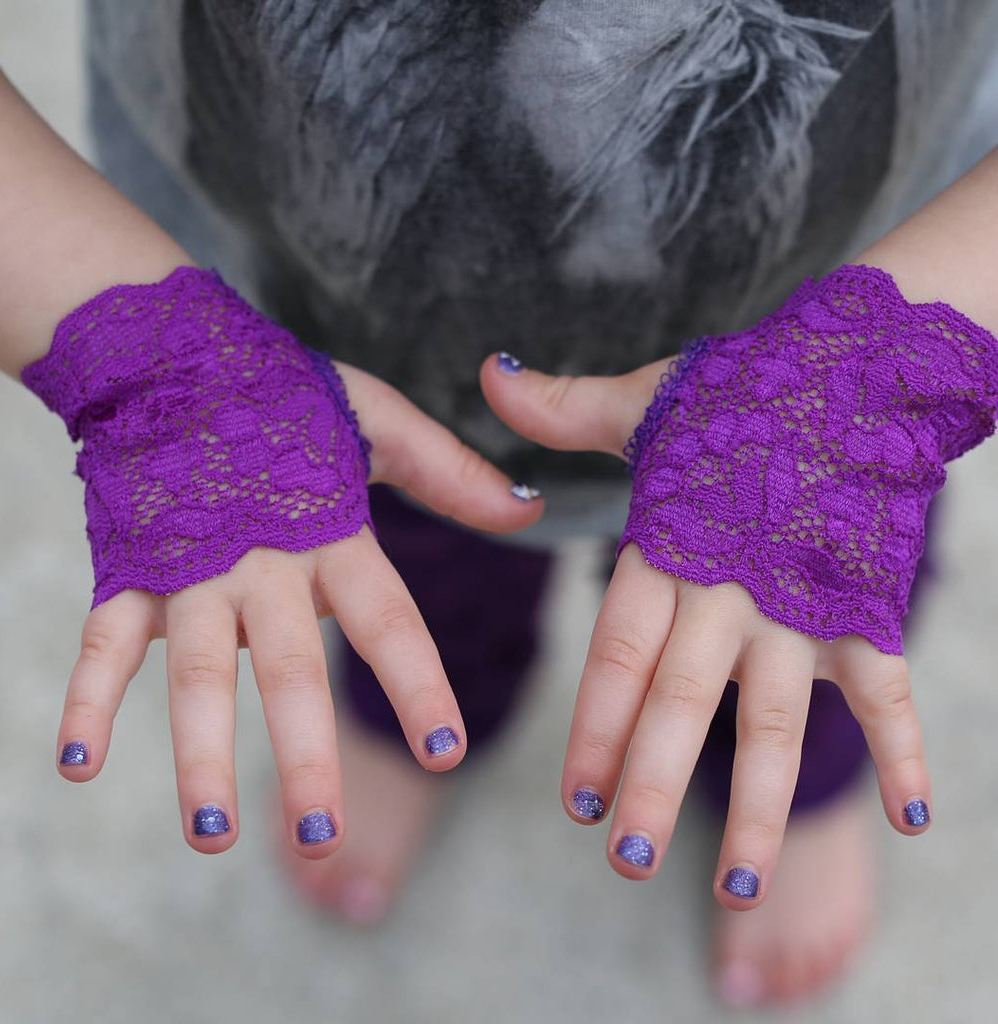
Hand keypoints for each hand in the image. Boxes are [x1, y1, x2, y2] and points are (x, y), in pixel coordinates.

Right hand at [56, 362, 542, 855]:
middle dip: (307, 755)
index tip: (446, 753)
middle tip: (324, 834)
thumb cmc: (285, 400)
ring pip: (197, 674)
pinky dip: (87, 701)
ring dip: (201, 755)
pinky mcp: (130, 569)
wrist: (172, 358)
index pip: (387, 620)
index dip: (418, 686)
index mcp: (331, 533)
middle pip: (289, 669)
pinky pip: (103, 642)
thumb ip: (451, 471)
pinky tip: (78, 768)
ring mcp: (192, 570)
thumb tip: (529, 507)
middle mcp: (264, 563)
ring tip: (212, 835)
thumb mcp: (378, 423)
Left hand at [481, 352, 929, 908]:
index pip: (620, 654)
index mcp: (669, 550)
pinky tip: (911, 820)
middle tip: (625, 860)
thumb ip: (562, 410)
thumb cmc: (736, 399)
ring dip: (755, 806)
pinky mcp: (865, 606)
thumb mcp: (642, 403)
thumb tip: (488, 371)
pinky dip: (902, 749)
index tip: (577, 800)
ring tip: (735, 885)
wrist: (851, 371)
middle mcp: (730, 591)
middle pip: (683, 703)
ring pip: (775, 721)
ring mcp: (802, 606)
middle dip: (653, 785)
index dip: (596, 729)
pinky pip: (888, 689)